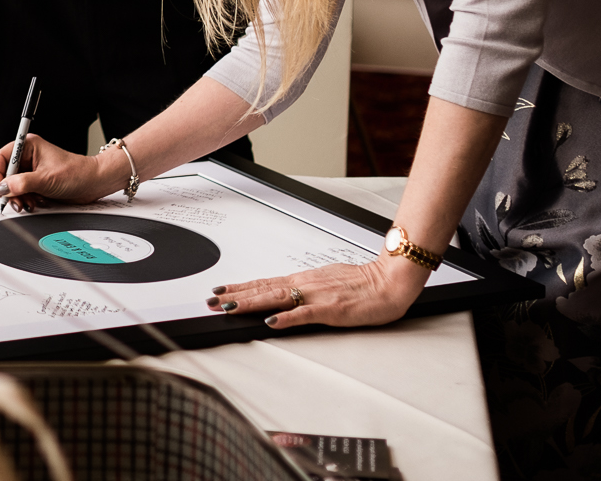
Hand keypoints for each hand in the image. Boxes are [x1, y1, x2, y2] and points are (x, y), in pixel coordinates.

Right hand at [0, 138, 120, 209]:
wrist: (93, 183)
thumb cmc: (77, 173)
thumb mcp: (46, 179)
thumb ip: (22, 183)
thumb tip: (4, 187)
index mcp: (29, 146)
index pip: (2, 157)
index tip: (0, 188)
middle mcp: (29, 157)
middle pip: (6, 174)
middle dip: (10, 189)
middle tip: (14, 200)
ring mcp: (33, 170)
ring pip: (14, 185)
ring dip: (19, 197)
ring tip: (28, 203)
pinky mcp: (37, 182)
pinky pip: (23, 192)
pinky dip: (27, 199)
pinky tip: (36, 202)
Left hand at [205, 253, 428, 328]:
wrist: (390, 281)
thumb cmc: (363, 283)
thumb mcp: (328, 283)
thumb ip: (306, 291)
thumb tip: (285, 297)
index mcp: (304, 279)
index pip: (265, 282)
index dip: (240, 287)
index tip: (219, 289)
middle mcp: (306, 284)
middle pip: (263, 289)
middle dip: (235, 295)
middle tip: (210, 300)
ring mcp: (317, 296)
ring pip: (276, 298)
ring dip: (251, 303)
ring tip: (228, 307)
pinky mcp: (331, 309)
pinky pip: (305, 314)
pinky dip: (287, 318)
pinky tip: (271, 321)